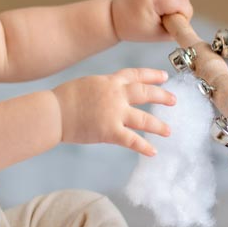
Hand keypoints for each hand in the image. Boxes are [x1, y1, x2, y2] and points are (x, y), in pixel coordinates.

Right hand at [52, 67, 175, 156]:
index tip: (164, 77)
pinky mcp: (110, 131)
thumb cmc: (63, 99)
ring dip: (159, 125)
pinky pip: (132, 140)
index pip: (135, 75)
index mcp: (109, 81)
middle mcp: (116, 95)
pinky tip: (153, 151)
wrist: (54, 112)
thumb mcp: (86, 84)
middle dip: (162, 96)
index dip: (152, 76)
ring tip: (168, 131)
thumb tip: (106, 92)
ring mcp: (115, 113)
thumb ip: (101, 87)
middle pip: (146, 93)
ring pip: (144, 119)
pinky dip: (144, 146)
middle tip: (174, 100)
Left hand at [112, 0, 192, 42]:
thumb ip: (176, 29)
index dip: (180, 19)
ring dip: (174, 5)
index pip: (184, 6)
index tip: (167, 25)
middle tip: (161, 20)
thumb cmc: (132, 27)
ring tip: (158, 14)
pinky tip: (159, 6)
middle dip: (177, 11)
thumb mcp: (157, 33)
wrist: (112, 16)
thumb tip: (189, 23)